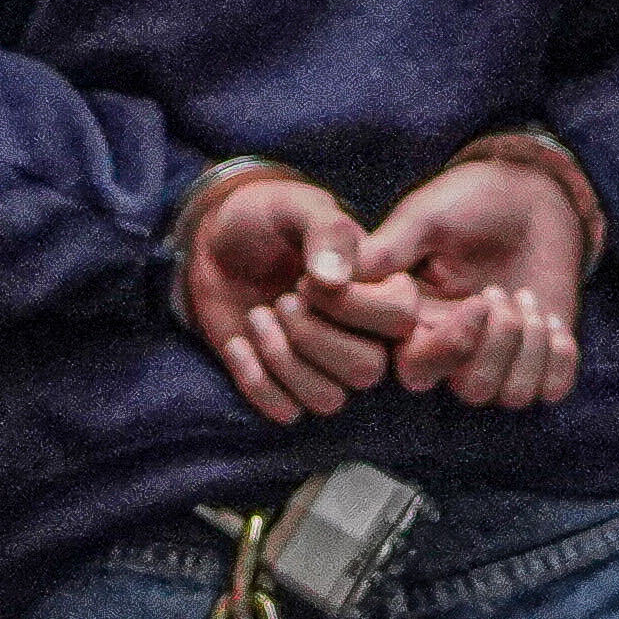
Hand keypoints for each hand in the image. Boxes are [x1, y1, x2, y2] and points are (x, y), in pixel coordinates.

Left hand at [173, 164, 403, 425]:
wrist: (217, 246)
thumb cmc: (266, 220)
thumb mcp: (294, 207)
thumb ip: (324, 231)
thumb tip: (334, 280)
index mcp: (381, 289)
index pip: (401, 319)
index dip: (353, 306)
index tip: (310, 279)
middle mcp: (365, 335)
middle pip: (368, 369)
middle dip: (313, 336)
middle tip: (282, 299)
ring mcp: (326, 367)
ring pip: (329, 399)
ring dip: (283, 358)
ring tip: (258, 316)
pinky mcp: (288, 387)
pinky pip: (286, 411)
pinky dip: (255, 379)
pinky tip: (237, 343)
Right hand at [358, 138, 596, 412]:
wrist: (532, 192)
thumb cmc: (471, 199)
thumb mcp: (426, 216)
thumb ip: (387, 250)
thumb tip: (331, 278)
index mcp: (417, 324)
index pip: (415, 369)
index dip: (446, 347)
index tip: (475, 298)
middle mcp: (452, 348)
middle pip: (466, 391)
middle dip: (493, 346)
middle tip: (498, 293)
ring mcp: (496, 356)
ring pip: (508, 394)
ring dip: (527, 344)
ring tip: (525, 297)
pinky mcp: (538, 357)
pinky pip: (549, 389)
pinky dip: (557, 357)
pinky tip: (552, 318)